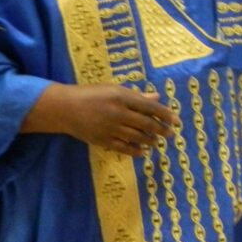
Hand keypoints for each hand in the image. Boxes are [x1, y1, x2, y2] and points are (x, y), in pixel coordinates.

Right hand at [22, 83, 178, 157]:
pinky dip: (135, 151)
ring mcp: (110, 128)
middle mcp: (118, 113)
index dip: (165, 114)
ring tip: (157, 141)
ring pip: (137, 137)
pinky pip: (123, 148)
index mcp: (122, 97)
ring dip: (150, 140)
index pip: (150, 107)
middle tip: (171, 134)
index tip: (177, 120)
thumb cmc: (92, 94)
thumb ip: (136, 95)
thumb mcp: (114, 89)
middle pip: (146, 124)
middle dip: (162, 130)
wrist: (65, 108)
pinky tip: (143, 152)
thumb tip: (157, 97)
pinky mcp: (102, 140)